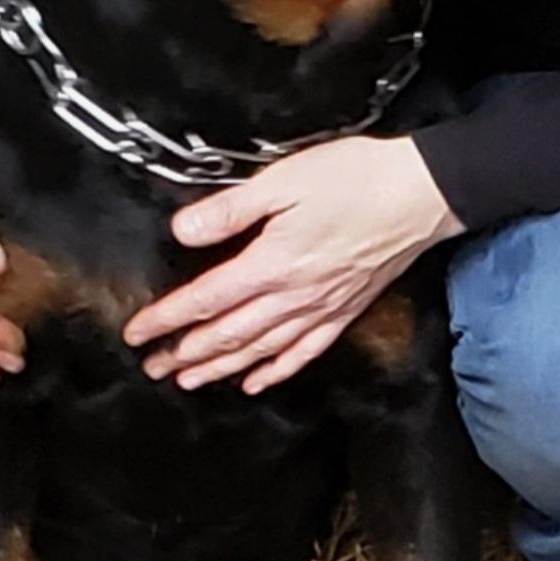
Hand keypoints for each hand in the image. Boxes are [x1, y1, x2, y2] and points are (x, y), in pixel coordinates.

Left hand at [123, 135, 463, 393]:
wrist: (421, 193)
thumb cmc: (358, 179)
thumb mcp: (285, 180)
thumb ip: (232, 209)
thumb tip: (184, 231)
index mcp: (273, 263)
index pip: (206, 299)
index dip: (168, 318)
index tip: (137, 332)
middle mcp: (294, 295)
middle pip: (227, 334)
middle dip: (185, 353)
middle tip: (152, 366)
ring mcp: (322, 308)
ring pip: (260, 349)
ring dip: (220, 368)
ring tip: (189, 380)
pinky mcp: (346, 310)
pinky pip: (304, 352)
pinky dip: (276, 370)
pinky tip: (258, 380)